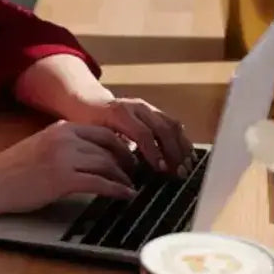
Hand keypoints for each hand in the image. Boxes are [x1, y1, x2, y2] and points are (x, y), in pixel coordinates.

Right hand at [0, 121, 137, 218]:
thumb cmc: (12, 171)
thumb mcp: (41, 147)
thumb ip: (65, 146)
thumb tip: (93, 156)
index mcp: (60, 128)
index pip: (102, 132)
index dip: (121, 146)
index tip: (130, 158)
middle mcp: (64, 138)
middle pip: (110, 145)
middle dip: (128, 161)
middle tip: (137, 173)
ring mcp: (64, 157)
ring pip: (107, 164)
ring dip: (124, 177)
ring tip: (132, 187)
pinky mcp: (62, 179)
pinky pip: (99, 183)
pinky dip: (117, 190)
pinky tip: (125, 196)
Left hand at [77, 95, 194, 176]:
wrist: (88, 101)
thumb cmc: (87, 121)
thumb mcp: (92, 135)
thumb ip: (109, 148)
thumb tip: (125, 169)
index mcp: (119, 113)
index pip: (142, 133)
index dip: (153, 152)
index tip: (160, 169)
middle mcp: (136, 107)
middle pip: (162, 128)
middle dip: (173, 152)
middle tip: (178, 172)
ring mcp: (147, 107)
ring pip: (171, 124)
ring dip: (181, 146)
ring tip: (186, 166)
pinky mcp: (153, 110)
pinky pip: (172, 123)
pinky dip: (181, 139)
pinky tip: (186, 155)